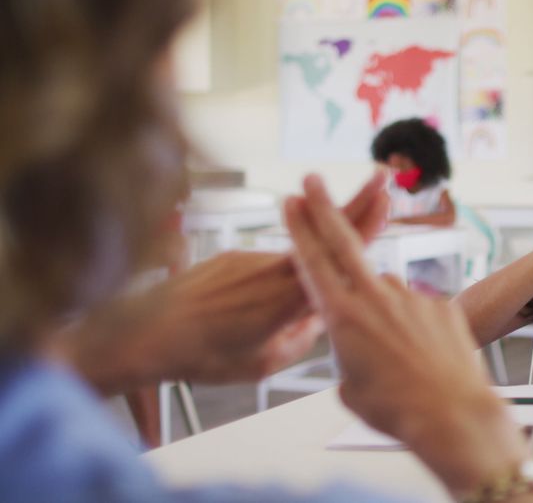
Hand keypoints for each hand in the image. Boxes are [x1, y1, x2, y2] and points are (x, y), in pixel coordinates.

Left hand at [55, 173, 392, 393]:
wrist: (142, 337)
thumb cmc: (204, 356)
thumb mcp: (267, 361)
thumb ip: (303, 335)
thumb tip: (320, 317)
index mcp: (290, 295)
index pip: (339, 252)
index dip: (365, 221)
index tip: (384, 198)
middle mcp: (274, 267)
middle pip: (325, 232)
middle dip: (355, 202)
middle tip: (379, 178)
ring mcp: (250, 257)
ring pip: (289, 262)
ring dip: (293, 278)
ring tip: (258, 319)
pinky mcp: (229, 257)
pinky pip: (260, 269)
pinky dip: (261, 286)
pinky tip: (236, 314)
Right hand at [285, 174, 531, 496]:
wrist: (451, 415)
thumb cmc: (396, 410)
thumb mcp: (350, 388)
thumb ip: (348, 353)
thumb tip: (359, 342)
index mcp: (343, 317)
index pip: (313, 262)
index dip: (300, 229)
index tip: (289, 202)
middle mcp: (375, 297)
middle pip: (344, 242)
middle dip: (324, 207)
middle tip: (312, 180)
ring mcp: (411, 298)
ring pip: (387, 295)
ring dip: (385, 316)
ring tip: (399, 360)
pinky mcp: (440, 305)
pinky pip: (419, 311)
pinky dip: (416, 329)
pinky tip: (424, 358)